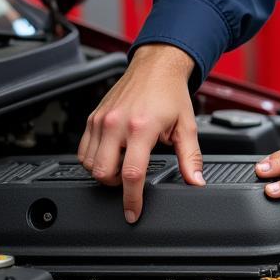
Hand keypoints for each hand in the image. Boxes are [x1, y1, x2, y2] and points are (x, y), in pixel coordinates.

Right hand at [79, 43, 203, 222]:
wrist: (156, 66)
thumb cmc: (171, 93)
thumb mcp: (186, 126)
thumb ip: (191, 157)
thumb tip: (196, 181)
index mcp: (142, 128)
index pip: (131, 174)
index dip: (132, 199)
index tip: (133, 213)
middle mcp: (117, 124)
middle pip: (103, 173)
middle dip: (116, 186)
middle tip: (131, 180)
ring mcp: (102, 120)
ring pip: (89, 164)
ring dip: (104, 172)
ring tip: (123, 164)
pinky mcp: (93, 117)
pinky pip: (83, 149)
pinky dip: (93, 159)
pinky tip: (111, 154)